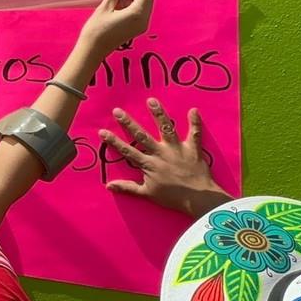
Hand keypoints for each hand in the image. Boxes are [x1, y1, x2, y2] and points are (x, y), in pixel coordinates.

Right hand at [76, 0, 153, 60]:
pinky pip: (140, 13)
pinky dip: (132, 6)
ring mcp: (141, 26)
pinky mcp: (136, 30)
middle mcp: (143, 20)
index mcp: (137, 14)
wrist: (92, 51)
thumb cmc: (96, 31)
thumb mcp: (104, 8)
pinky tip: (118, 7)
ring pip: (145, 5)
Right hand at [98, 98, 231, 217]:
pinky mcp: (193, 149)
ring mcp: (177, 150)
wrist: (198, 200)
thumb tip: (108, 186)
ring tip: (151, 101)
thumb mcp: (147, 194)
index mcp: (149, 164)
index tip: (102, 131)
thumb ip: (128, 188)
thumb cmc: (172, 198)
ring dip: (159, 114)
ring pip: (166, 129)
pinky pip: (195, 134)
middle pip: (141, 136)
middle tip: (117, 111)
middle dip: (128, 123)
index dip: (114, 141)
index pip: (127, 151)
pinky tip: (194, 110)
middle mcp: (161, 153)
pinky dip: (195, 122)